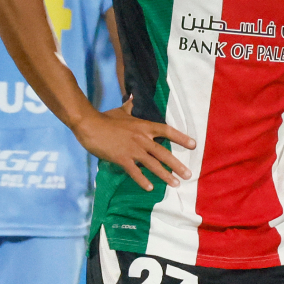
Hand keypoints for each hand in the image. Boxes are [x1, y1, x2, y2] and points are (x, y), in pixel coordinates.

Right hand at [73, 103, 195, 191]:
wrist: (90, 125)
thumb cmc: (105, 118)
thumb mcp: (120, 110)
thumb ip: (129, 105)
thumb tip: (133, 95)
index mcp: (143, 126)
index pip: (166, 131)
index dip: (181, 138)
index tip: (193, 145)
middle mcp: (141, 138)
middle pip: (163, 152)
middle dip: (177, 164)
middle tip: (188, 174)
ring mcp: (132, 149)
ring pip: (153, 164)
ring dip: (165, 175)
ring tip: (175, 184)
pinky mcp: (122, 158)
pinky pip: (135, 172)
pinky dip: (143, 180)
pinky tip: (150, 188)